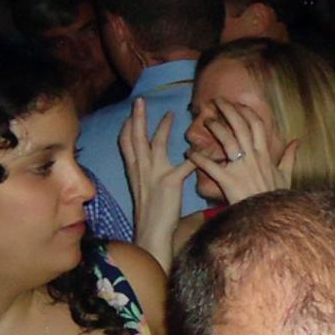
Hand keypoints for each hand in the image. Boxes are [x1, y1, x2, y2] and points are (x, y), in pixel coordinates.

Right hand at [120, 98, 195, 269]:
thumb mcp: (144, 191)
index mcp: (135, 171)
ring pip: (156, 144)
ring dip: (163, 127)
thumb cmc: (151, 215)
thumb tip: (152, 168)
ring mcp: (154, 174)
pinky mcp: (170, 182)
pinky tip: (207, 148)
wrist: (151, 232)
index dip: (129, 126)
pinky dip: (197, 156)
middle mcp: (141, 169)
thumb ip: (147, 176)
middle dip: (138, 117)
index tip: (133, 113)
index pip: (127, 143)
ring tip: (171, 114)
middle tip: (140, 101)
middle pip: (136, 137)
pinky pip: (186, 164)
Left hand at [186, 98, 298, 203]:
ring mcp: (240, 168)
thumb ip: (289, 157)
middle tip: (216, 101)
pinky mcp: (228, 181)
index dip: (246, 112)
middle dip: (228, 110)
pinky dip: (198, 158)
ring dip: (215, 127)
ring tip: (206, 120)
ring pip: (227, 140)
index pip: (256, 126)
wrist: (269, 218)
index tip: (237, 103)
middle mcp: (252, 157)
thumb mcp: (286, 176)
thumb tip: (297, 141)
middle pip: (240, 126)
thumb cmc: (276, 198)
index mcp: (264, 155)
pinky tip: (189, 152)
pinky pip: (211, 166)